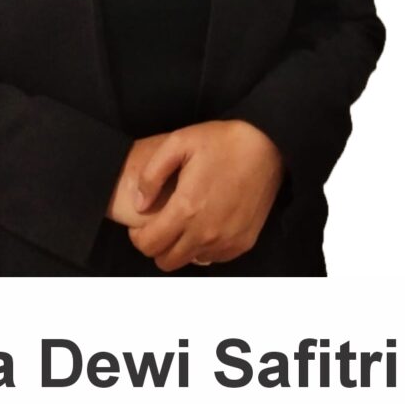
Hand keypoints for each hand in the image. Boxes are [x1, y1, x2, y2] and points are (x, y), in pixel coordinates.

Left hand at [127, 119, 284, 270]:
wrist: (267, 145)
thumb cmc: (221, 142)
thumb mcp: (178, 143)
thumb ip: (150, 175)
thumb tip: (139, 204)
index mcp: (186, 209)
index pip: (149, 245)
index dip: (138, 236)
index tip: (142, 222)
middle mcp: (206, 232)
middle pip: (167, 261)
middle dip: (156, 245)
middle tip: (160, 223)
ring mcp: (227, 240)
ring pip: (189, 261)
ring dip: (180, 247)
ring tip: (183, 222)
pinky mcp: (243, 242)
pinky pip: (213, 258)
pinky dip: (203, 248)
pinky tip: (204, 224)